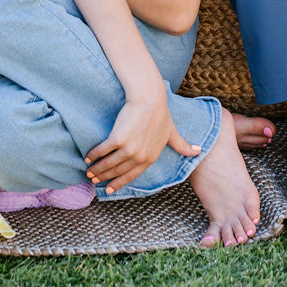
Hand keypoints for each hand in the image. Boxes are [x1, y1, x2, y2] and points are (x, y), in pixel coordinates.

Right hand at [84, 86, 200, 193]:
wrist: (149, 98)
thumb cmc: (161, 113)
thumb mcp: (172, 132)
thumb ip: (182, 144)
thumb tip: (198, 150)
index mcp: (150, 157)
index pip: (132, 175)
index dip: (119, 182)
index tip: (108, 188)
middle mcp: (140, 157)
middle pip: (118, 171)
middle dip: (105, 177)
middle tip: (94, 180)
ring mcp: (129, 149)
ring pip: (109, 163)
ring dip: (97, 169)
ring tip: (89, 171)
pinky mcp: (118, 139)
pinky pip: (103, 151)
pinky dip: (94, 155)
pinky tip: (88, 157)